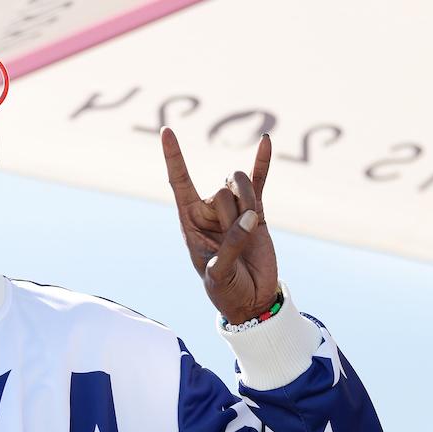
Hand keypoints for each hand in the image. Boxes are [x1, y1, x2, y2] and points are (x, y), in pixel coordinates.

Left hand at [160, 128, 277, 323]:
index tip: (166, 130)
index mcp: (189, 221)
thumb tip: (251, 216)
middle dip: (231, 216)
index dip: (173, 156)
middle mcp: (209, 210)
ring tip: (249, 232)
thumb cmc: (224, 290)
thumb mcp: (217, 273)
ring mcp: (234, 209)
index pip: (179, 181)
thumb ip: (231, 245)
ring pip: (241, 186)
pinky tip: (266, 140)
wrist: (251, 301)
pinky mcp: (258, 213)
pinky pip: (260, 183)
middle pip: (221, 190)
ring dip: (248, 205)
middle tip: (233, 243)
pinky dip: (262, 163)